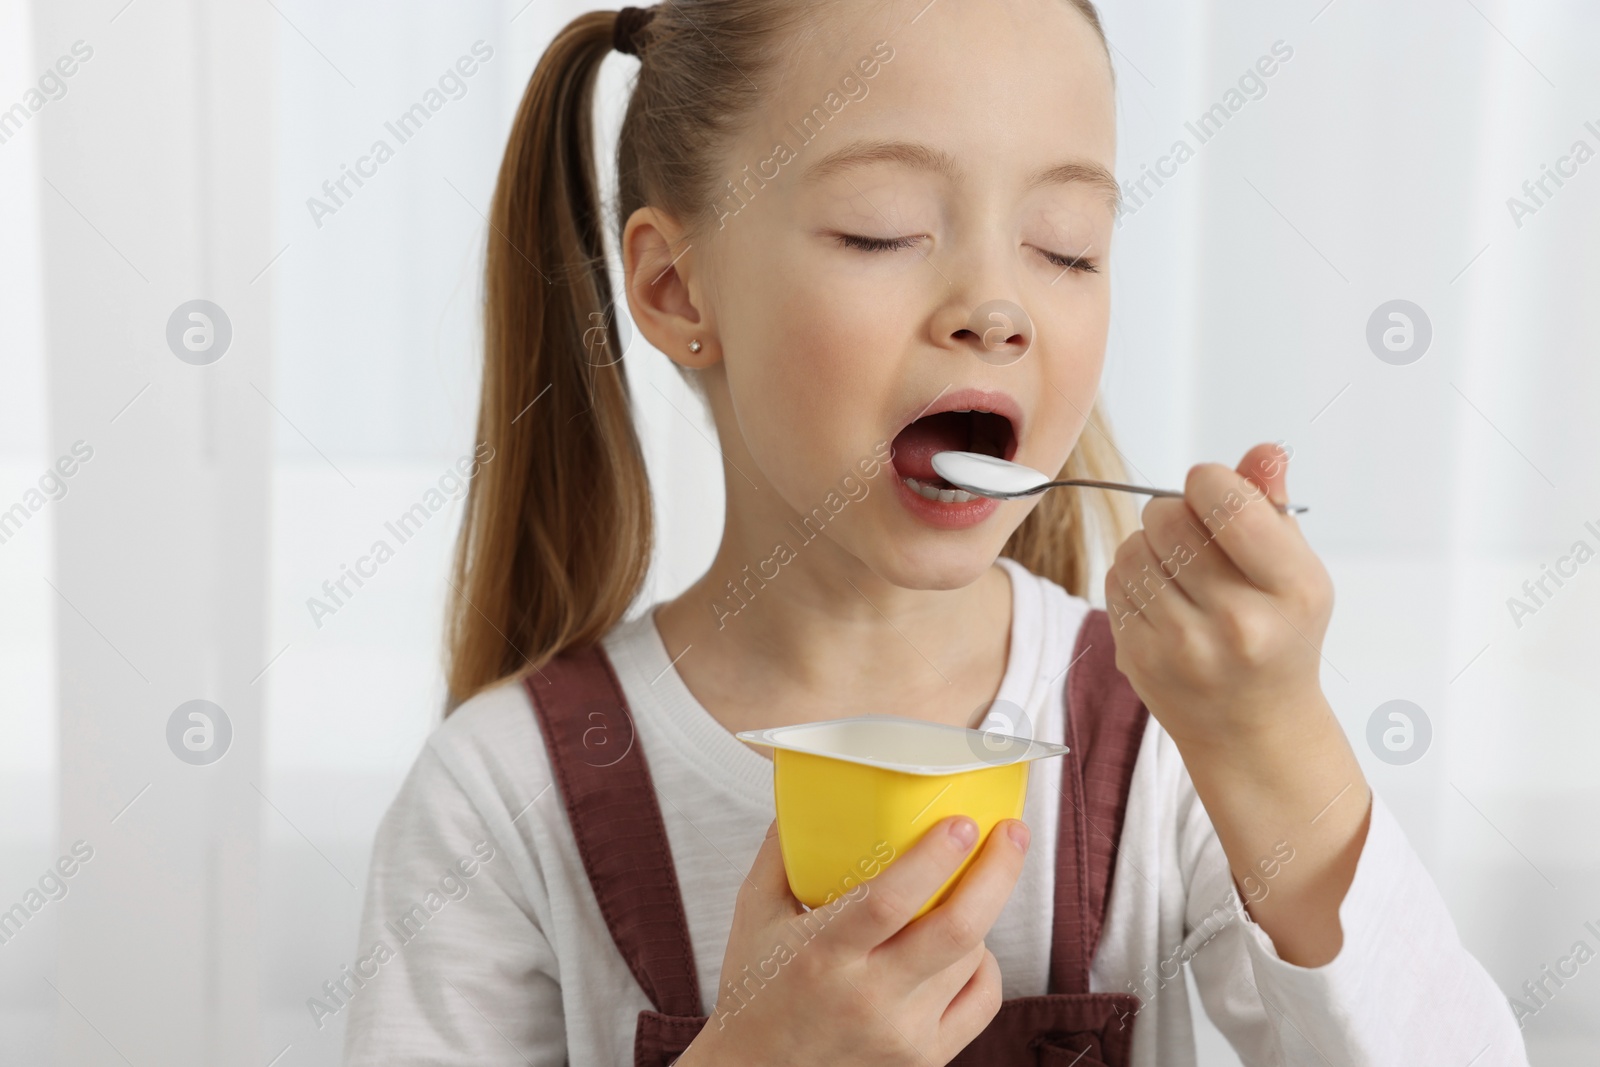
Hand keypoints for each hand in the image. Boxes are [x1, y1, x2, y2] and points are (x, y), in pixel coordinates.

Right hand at [679, 815, 1030, 1066]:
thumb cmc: (755, 989)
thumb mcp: (753, 914)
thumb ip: (781, 852)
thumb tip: (807, 791)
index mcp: (822, 955)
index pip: (888, 901)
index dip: (934, 859)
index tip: (962, 822)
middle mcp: (867, 998)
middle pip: (955, 931)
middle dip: (996, 874)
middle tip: (1011, 833)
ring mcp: (902, 1034)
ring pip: (971, 958)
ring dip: (978, 913)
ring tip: (968, 885)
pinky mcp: (925, 1058)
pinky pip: (982, 998)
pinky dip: (984, 962)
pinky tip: (965, 944)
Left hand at [1103, 442, 1333, 747]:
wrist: (1252, 727)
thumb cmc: (1278, 634)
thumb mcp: (1296, 570)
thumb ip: (1272, 504)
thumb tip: (1264, 451)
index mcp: (1292, 589)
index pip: (1226, 500)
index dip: (1209, 481)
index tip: (1214, 492)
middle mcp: (1239, 621)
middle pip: (1166, 516)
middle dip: (1176, 512)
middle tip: (1198, 538)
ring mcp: (1183, 645)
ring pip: (1133, 546)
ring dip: (1150, 546)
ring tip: (1182, 573)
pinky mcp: (1139, 657)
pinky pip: (1114, 580)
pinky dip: (1133, 578)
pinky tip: (1164, 601)